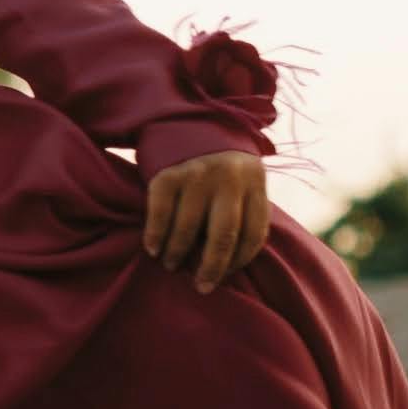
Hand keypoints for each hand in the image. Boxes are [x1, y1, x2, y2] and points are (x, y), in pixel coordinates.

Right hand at [141, 150, 270, 294]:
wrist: (187, 121)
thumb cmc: (218, 167)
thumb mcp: (241, 181)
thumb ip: (242, 212)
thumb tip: (230, 264)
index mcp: (255, 182)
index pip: (253, 234)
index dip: (239, 262)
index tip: (223, 277)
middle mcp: (229, 178)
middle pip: (223, 236)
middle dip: (211, 268)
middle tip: (201, 287)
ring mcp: (197, 174)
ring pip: (188, 228)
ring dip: (177, 254)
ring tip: (171, 265)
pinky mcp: (168, 172)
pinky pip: (160, 212)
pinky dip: (155, 235)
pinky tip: (152, 249)